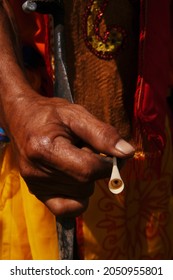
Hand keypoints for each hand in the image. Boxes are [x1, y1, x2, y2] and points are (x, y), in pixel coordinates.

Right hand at [4, 92, 134, 216]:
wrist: (22, 119)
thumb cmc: (50, 114)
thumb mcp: (77, 115)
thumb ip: (103, 134)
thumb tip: (128, 152)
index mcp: (45, 149)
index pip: (88, 170)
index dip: (108, 164)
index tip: (112, 154)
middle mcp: (37, 172)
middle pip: (85, 183)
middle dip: (96, 169)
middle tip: (86, 150)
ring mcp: (35, 185)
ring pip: (80, 194)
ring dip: (86, 179)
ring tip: (74, 159)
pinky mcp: (37, 193)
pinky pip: (67, 209)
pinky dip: (78, 197)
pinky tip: (74, 178)